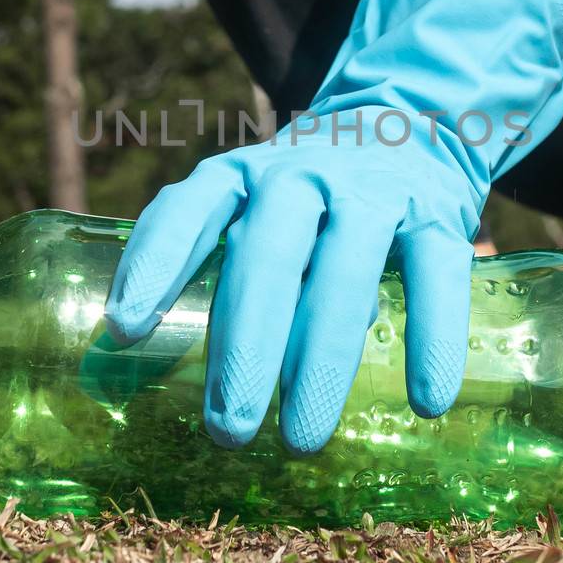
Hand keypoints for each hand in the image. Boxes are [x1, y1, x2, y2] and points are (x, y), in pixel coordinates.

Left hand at [106, 0, 562, 452]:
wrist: (410, 122)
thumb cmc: (305, 195)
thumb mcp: (250, 206)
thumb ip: (211, 271)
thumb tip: (138, 373)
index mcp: (238, 176)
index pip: (186, 211)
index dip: (153, 265)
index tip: (125, 330)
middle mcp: (298, 175)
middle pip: (266, 259)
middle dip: (244, 347)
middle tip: (226, 429)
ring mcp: (371, 192)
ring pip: (344, 276)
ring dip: (323, 361)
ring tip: (303, 440)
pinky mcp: (437, 213)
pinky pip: (435, 278)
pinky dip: (432, 340)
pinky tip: (426, 402)